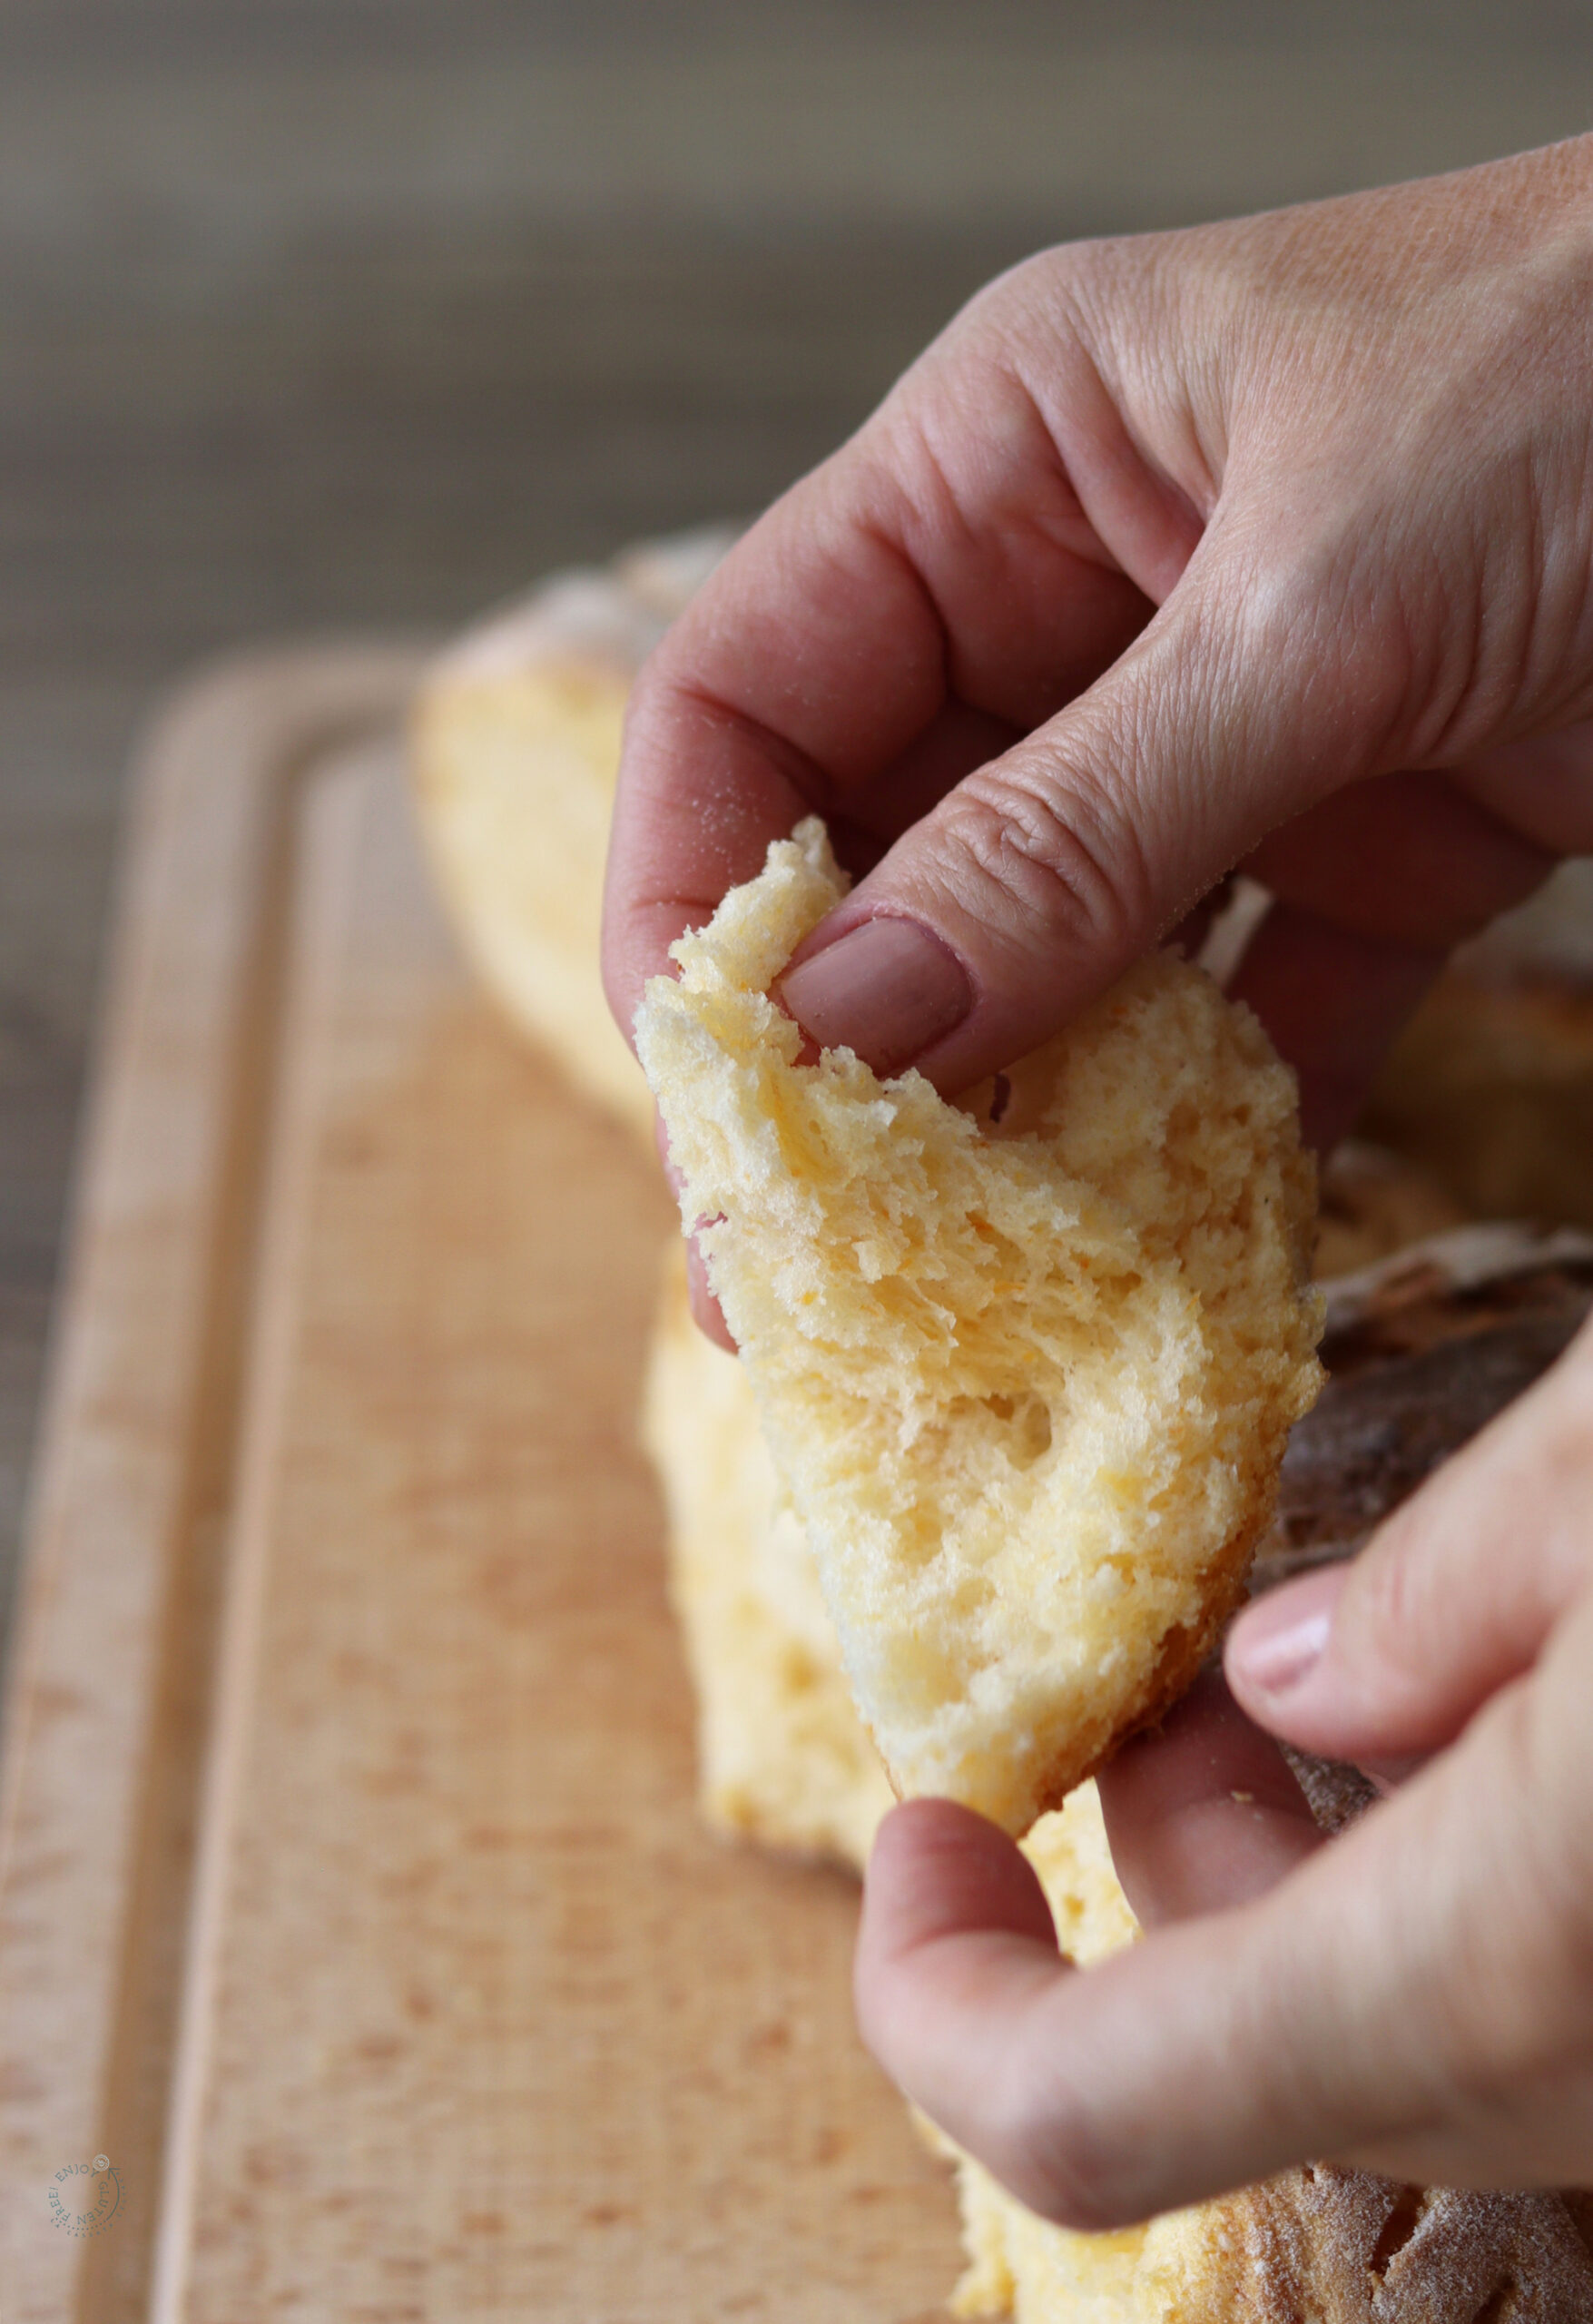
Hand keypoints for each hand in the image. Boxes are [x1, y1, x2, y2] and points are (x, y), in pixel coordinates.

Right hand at [605, 136, 1592, 1344]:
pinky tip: (1158, 1254)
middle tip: (782, 1263)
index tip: (711, 1086)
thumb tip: (848, 1025)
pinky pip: (1242, 1012)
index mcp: (1009, 464)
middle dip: (834, 1057)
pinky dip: (1208, 1132)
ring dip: (1003, 1120)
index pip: (753, 693)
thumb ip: (1082, 823)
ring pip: (1050, 956)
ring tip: (938, 1298)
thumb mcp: (1328, 600)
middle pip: (881, 852)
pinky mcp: (1368, 841)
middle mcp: (1084, 606)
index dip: (693, 889)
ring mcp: (1221, 736)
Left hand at [853, 1313, 1592, 2223]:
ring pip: (1386, 2031)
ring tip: (1314, 1651)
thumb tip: (1294, 1677)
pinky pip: (1510, 2000)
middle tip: (1148, 1670)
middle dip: (1145, 1852)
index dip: (933, 1998)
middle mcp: (1570, 2077)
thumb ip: (1438, 1592)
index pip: (1085, 2107)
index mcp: (1487, 1955)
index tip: (913, 1828)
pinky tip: (1483, 1706)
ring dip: (1298, 1860)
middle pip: (1235, 2055)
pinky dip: (1435, 1882)